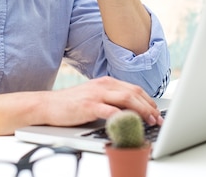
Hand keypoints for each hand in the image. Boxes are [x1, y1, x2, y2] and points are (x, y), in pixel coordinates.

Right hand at [43, 76, 163, 126]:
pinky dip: (123, 117)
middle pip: (134, 93)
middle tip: (158, 118)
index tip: (157, 112)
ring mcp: (96, 95)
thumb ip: (110, 99)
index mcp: (106, 82)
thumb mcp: (94, 96)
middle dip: (149, 106)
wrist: (47, 105)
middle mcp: (104, 85)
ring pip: (127, 99)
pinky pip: (110, 111)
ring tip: (150, 120)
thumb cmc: (71, 103)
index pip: (134, 89)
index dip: (148, 100)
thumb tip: (130, 111)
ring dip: (142, 110)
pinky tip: (130, 123)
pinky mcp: (89, 106)